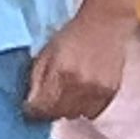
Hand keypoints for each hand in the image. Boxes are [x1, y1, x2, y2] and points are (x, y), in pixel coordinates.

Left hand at [25, 8, 132, 124]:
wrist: (105, 23)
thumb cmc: (72, 35)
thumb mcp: (46, 52)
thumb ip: (36, 78)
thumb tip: (30, 103)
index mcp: (61, 72)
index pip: (41, 107)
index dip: (31, 110)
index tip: (29, 108)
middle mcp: (79, 84)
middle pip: (57, 114)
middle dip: (48, 109)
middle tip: (46, 100)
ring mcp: (97, 90)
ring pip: (74, 115)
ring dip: (66, 109)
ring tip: (65, 94)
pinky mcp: (110, 92)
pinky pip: (92, 112)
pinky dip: (83, 108)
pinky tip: (81, 95)